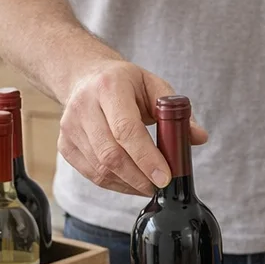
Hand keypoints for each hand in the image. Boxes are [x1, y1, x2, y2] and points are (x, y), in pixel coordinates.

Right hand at [57, 59, 207, 194]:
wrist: (85, 77)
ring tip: (150, 185)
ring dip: (129, 184)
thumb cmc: (125, 83)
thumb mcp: (154, 87)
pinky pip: (92, 174)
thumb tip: (199, 137)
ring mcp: (70, 127)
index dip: (146, 158)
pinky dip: (115, 184)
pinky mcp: (65, 145)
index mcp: (109, 87)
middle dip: (140, 178)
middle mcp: (84, 106)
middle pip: (111, 154)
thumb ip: (177, 112)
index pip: (126, 129)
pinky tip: (132, 182)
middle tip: (161, 186)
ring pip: (100, 169)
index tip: (165, 177)